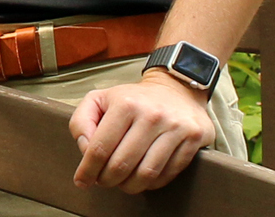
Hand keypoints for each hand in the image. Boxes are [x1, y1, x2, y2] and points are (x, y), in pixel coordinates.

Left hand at [68, 71, 215, 193]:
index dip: (88, 169)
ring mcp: (174, 128)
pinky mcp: (192, 139)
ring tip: (122, 183)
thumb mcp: (99, 99)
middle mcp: (151, 115)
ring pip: (146, 174)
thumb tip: (85, 150)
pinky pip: (168, 174)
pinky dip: (152, 183)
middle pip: (122, 164)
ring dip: (129, 186)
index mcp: (125, 104)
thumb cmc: (133, 99)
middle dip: (107, 179)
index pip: (100, 148)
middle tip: (103, 181)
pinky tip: (142, 178)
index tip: (82, 180)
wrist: (175, 89)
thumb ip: (82, 121)